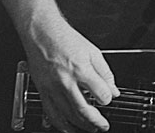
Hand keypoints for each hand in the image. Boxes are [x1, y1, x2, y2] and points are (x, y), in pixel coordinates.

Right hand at [22, 16, 119, 132]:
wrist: (41, 32)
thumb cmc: (64, 38)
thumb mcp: (92, 51)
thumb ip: (105, 72)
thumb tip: (113, 89)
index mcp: (81, 70)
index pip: (101, 94)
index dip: (108, 99)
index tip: (108, 99)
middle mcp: (66, 81)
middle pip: (83, 111)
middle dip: (96, 122)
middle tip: (103, 126)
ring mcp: (52, 88)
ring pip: (67, 116)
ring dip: (81, 126)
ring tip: (90, 129)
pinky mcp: (42, 91)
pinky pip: (50, 114)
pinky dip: (60, 124)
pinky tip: (68, 128)